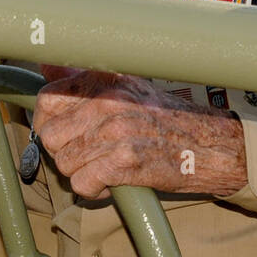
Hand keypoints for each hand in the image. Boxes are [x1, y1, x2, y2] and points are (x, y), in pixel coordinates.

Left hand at [32, 71, 246, 199]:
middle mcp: (106, 100)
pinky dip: (93, 190)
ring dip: (79, 173)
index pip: (46, 99)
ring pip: (64, 163)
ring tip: (104, 166)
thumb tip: (47, 66)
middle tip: (86, 155)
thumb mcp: (128, 85)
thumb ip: (85, 77)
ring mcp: (115, 130)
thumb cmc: (168, 117)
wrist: (210, 145)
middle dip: (63, 152)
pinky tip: (112, 181)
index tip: (62, 134)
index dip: (48, 122)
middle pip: (50, 136)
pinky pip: (82, 184)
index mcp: (104, 79)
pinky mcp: (124, 161)